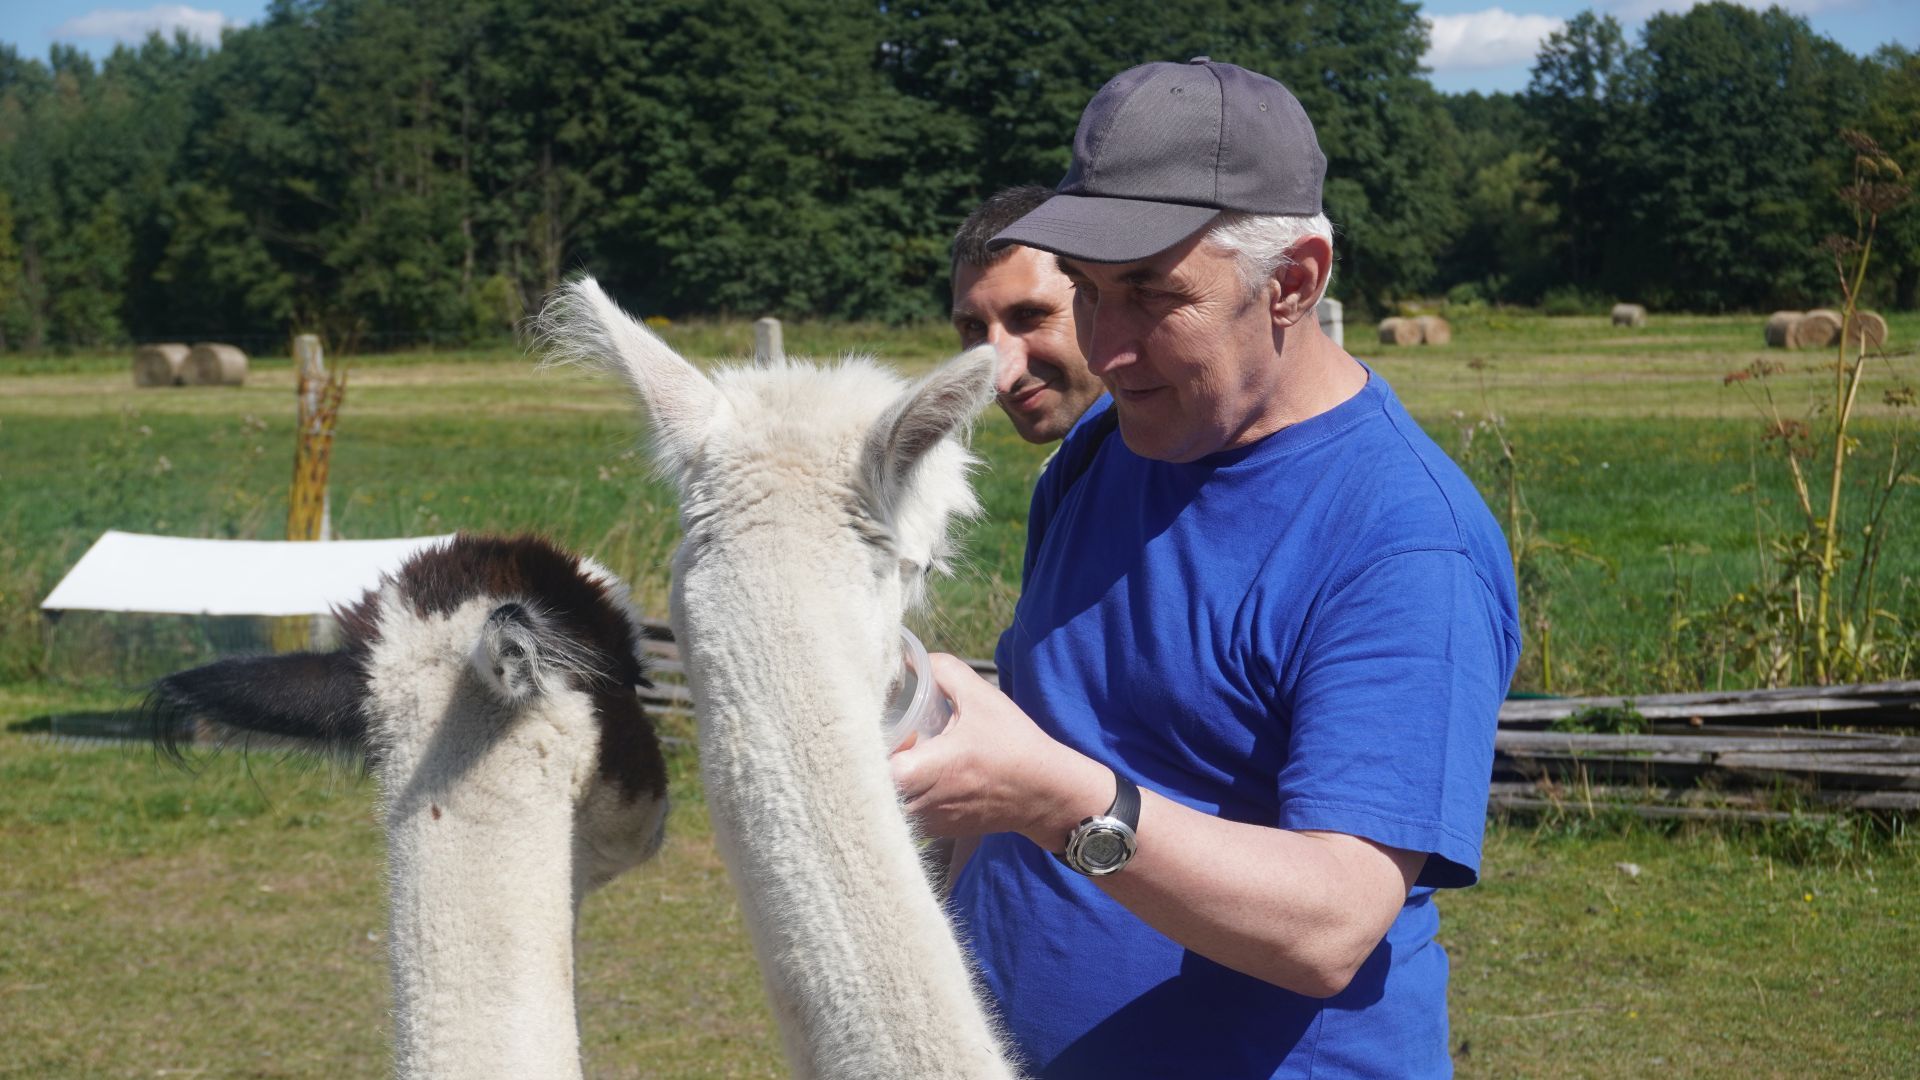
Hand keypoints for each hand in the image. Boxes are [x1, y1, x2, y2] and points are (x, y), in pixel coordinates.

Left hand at [889, 653, 1109, 846]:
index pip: (872, 767)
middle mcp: (923, 802)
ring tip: (910, 755)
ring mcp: (929, 822)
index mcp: (929, 769)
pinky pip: (909, 812)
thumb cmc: (1014, 745)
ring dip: (892, 778)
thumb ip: (943, 670)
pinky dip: (910, 794)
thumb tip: (911, 659)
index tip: (888, 729)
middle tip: (895, 737)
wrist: (1045, 793)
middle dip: (877, 759)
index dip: (869, 747)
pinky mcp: (938, 831)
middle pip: (874, 784)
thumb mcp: (981, 697)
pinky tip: (927, 775)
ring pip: (889, 800)